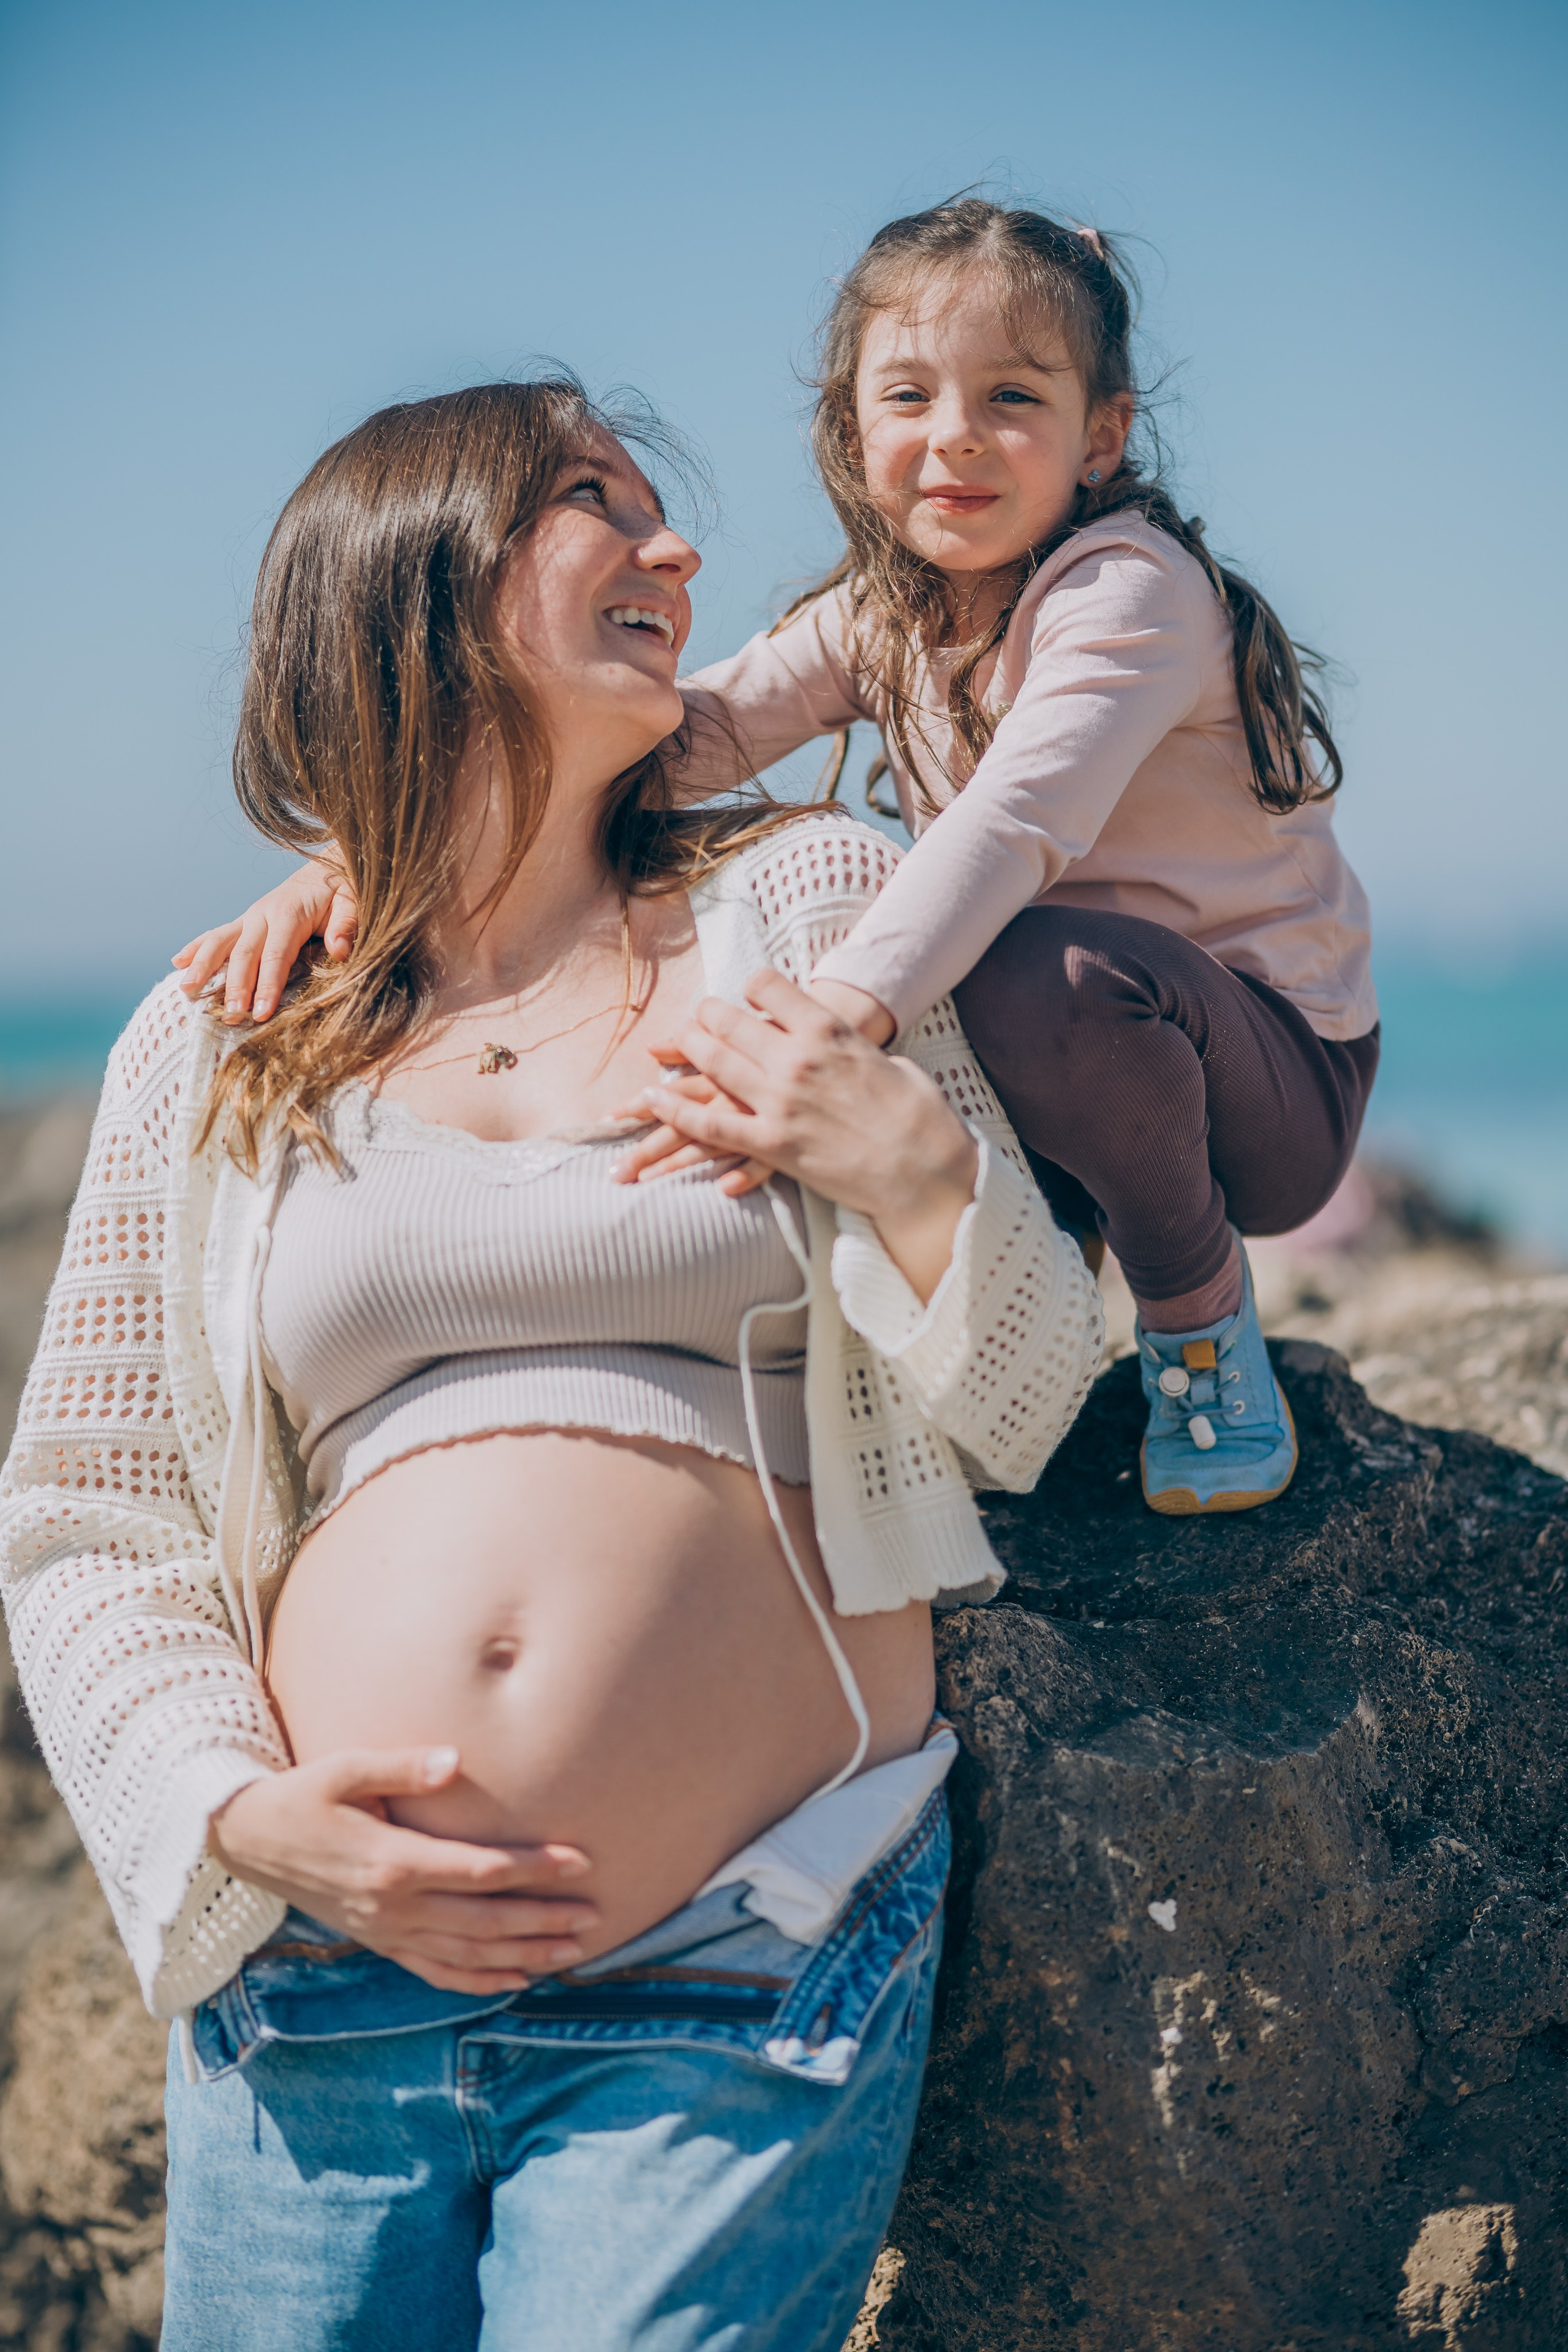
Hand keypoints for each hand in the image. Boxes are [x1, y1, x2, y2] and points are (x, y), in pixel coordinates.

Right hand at [172, 858, 356, 1024]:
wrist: (329, 868)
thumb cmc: (342, 890)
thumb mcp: (353, 901)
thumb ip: (347, 925)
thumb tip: (339, 951)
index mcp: (289, 913)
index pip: (275, 954)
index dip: (268, 984)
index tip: (262, 1013)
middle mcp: (263, 914)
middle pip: (244, 953)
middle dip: (236, 985)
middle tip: (232, 1015)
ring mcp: (250, 917)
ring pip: (221, 942)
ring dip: (204, 967)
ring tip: (187, 990)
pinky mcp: (245, 922)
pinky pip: (216, 935)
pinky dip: (196, 948)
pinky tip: (178, 964)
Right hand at [208, 1745, 597, 1993]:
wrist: (248, 1840)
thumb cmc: (303, 1794)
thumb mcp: (345, 1768)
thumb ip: (402, 1765)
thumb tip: (455, 1760)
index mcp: (392, 1862)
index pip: (480, 1872)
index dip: (533, 1869)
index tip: (580, 1861)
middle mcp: (393, 1907)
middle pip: (485, 1922)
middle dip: (544, 1920)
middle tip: (595, 1916)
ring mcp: (386, 1932)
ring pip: (468, 1955)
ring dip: (523, 1955)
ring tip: (574, 1951)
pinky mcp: (379, 1942)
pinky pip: (436, 1972)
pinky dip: (479, 1981)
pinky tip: (516, 1980)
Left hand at [612, 977, 897, 1194]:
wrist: (927, 1170)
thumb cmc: (921, 1117)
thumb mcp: (892, 1062)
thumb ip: (857, 1051)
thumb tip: (850, 1049)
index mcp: (828, 1030)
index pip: (768, 987)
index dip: (751, 987)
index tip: (745, 994)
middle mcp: (797, 1059)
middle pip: (730, 1023)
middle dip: (707, 1016)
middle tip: (697, 1018)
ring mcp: (781, 1102)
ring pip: (714, 1065)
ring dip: (686, 1050)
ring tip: (670, 1045)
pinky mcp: (773, 1144)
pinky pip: (711, 1126)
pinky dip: (676, 1113)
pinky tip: (652, 1101)